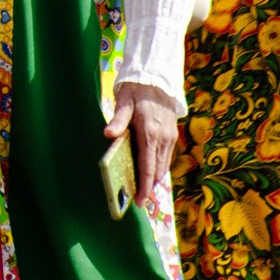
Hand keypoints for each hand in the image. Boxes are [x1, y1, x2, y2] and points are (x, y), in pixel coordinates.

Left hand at [106, 81, 178, 205]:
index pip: (148, 167)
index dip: (144, 186)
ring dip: (154, 177)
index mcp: (150, 133)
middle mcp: (163, 138)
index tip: (140, 202)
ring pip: (163, 165)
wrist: (157, 78)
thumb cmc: (137, 91)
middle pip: (157, 170)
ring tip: (142, 188)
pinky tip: (149, 170)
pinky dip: (158, 166)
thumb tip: (108, 134)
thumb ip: (118, 120)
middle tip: (137, 198)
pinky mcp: (172, 134)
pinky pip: (166, 156)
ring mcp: (170, 137)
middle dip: (148, 186)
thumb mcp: (124, 102)